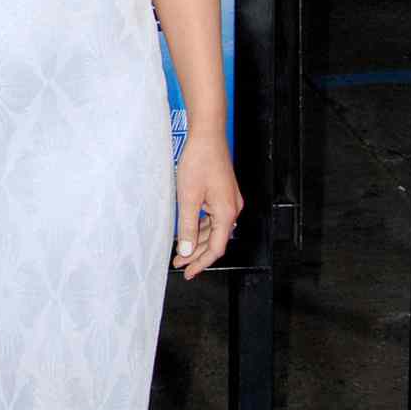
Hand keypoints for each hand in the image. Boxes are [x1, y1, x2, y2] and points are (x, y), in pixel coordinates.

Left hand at [173, 128, 241, 279]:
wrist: (207, 137)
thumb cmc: (199, 162)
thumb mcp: (188, 198)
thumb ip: (187, 226)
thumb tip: (185, 250)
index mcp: (226, 213)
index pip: (215, 248)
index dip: (201, 263)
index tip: (189, 272)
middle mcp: (232, 209)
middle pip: (215, 240)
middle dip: (196, 253)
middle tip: (179, 262)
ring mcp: (229, 201)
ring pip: (214, 229)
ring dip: (197, 240)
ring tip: (180, 250)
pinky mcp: (224, 194)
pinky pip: (213, 217)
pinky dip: (201, 227)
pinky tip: (188, 230)